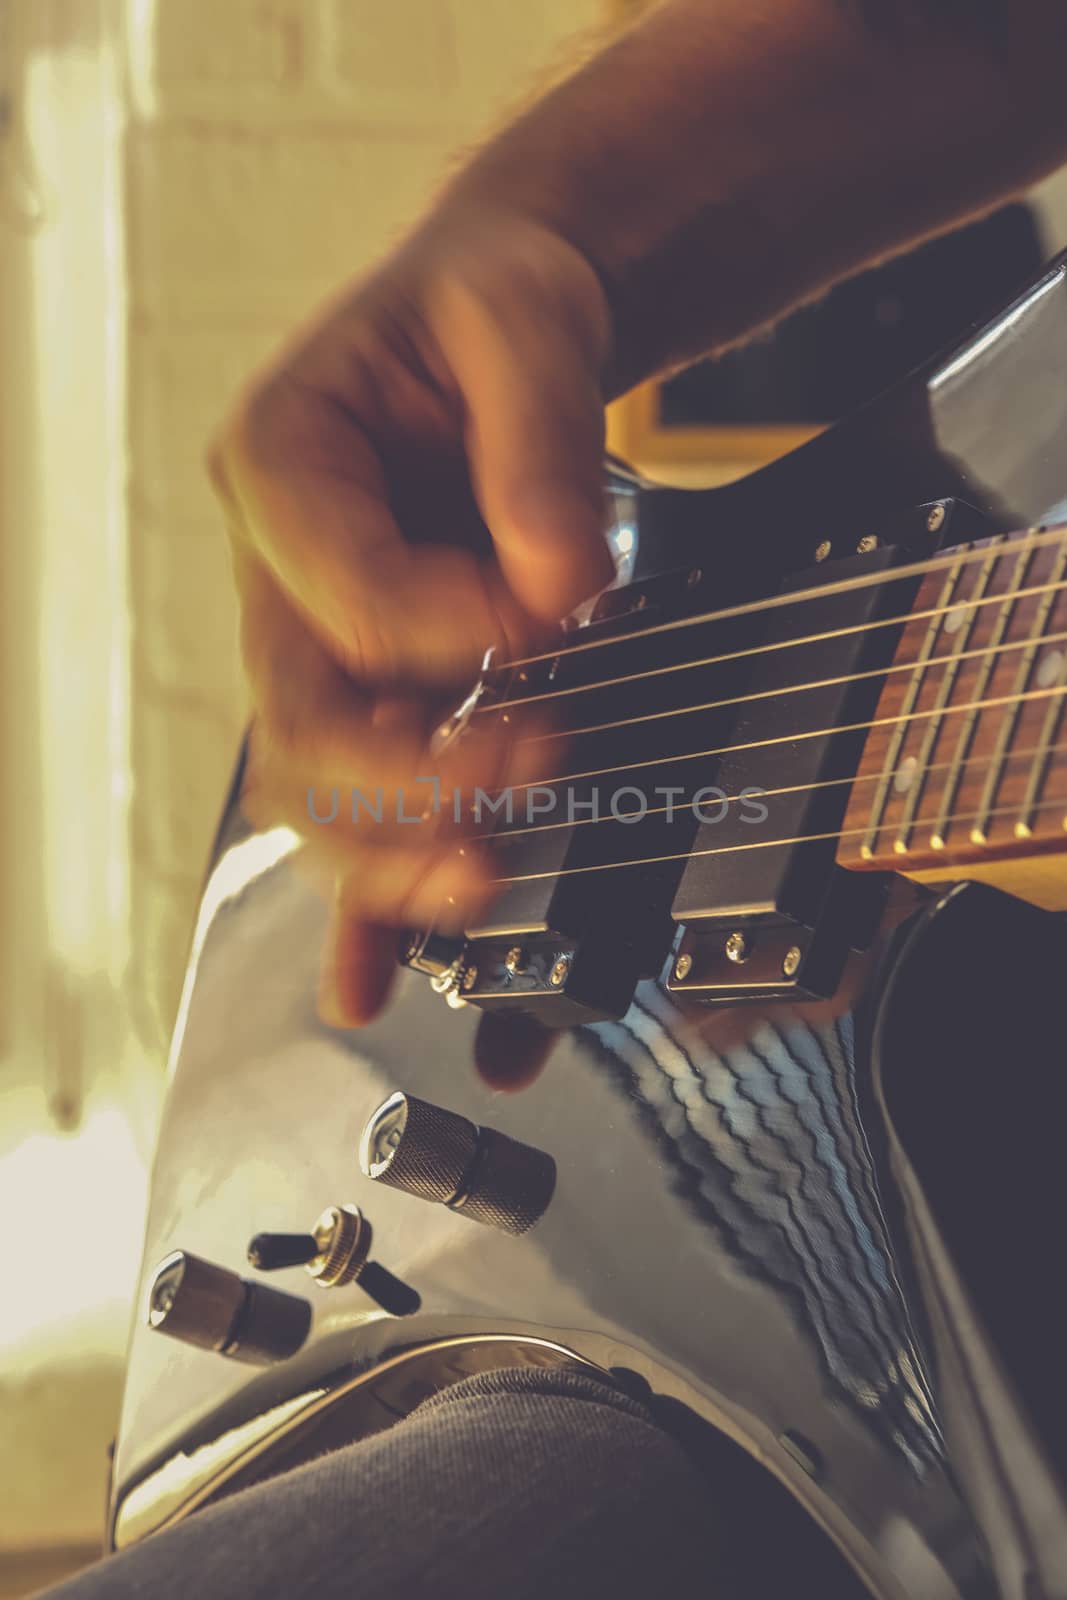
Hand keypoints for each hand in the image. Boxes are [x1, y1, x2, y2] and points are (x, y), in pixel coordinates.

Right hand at [209, 211, 614, 1024]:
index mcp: (280, 462)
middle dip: (414, 772)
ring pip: (319, 788)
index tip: (557, 612)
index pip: (345, 589)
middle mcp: (280, 571)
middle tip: (531, 770)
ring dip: (392, 854)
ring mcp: (317, 644)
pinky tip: (371, 980)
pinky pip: (355, 806)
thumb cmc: (494, 306)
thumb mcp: (521, 317)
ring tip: (483, 883)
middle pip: (307, 720)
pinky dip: (366, 897)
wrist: (499, 330)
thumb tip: (561, 584)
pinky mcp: (371, 693)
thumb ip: (536, 443)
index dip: (450, 625)